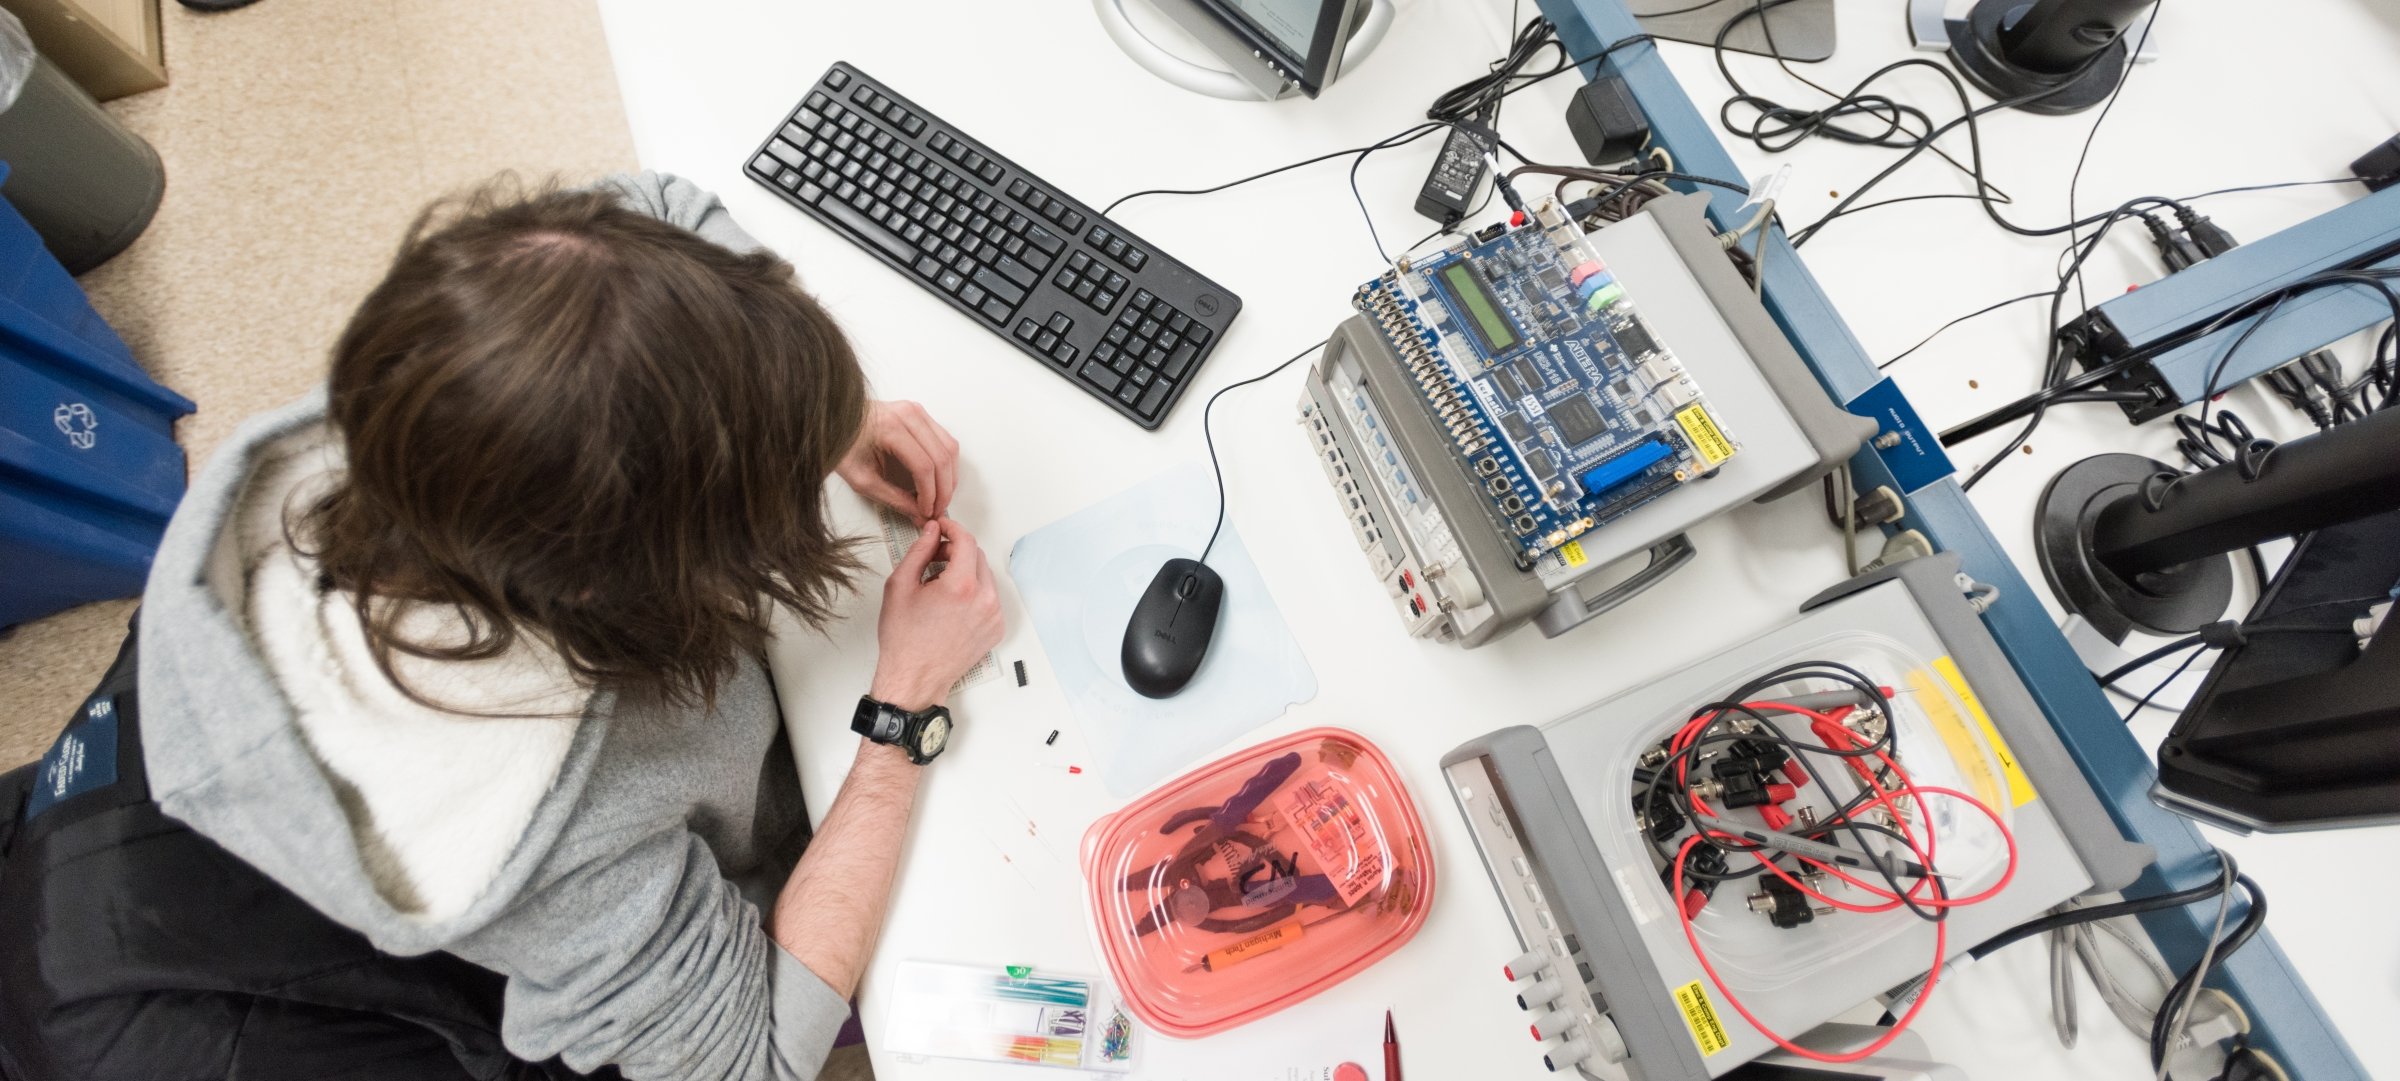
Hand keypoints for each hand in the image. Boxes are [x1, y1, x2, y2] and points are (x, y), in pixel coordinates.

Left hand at [837, 400, 958, 520]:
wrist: (834, 421)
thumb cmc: (843, 446)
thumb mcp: (862, 479)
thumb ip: (893, 498)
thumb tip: (918, 514)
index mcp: (889, 428)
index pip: (924, 466)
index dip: (930, 494)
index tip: (926, 510)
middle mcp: (907, 415)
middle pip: (941, 457)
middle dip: (944, 489)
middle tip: (937, 509)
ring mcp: (916, 411)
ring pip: (950, 448)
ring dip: (949, 477)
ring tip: (940, 497)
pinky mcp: (920, 413)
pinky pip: (946, 440)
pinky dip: (947, 463)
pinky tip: (939, 480)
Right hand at [870, 518, 1002, 711]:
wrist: (914, 678)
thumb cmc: (904, 639)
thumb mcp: (900, 586)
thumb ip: (919, 551)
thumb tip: (932, 531)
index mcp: (961, 587)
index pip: (966, 540)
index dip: (951, 528)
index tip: (941, 527)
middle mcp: (984, 600)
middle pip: (977, 555)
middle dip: (956, 550)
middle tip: (933, 559)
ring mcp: (994, 616)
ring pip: (984, 575)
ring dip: (965, 571)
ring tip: (940, 586)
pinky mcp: (996, 628)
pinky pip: (989, 597)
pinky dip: (974, 592)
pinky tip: (952, 605)